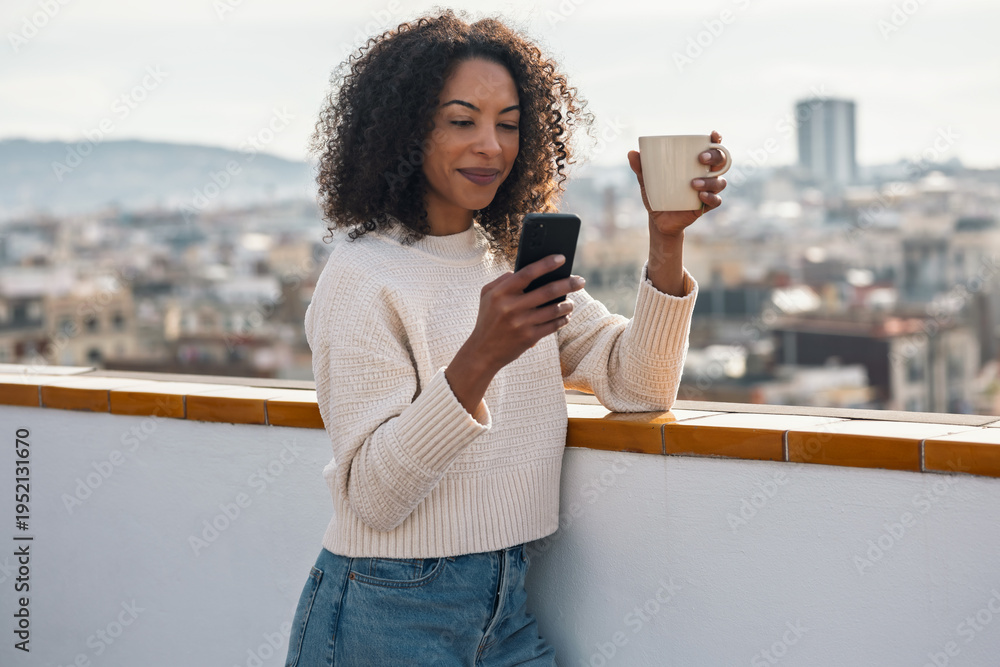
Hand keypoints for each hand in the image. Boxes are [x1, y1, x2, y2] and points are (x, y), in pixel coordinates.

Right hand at [467, 254, 585, 372]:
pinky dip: (563, 319)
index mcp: (501, 293)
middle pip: (547, 291)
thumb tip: (526, 270)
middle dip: (568, 284)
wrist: (483, 352)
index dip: (546, 264)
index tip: (562, 258)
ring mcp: (521, 323)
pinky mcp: (530, 338)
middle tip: (581, 281)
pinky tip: (566, 316)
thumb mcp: (487, 296)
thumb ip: (503, 280)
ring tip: (571, 302)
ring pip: (554, 310)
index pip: (527, 273)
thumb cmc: (488, 319)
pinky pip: (553, 326)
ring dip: (568, 304)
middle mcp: (511, 307)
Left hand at [627, 129, 727, 237]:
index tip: (713, 135)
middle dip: (715, 156)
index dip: (716, 140)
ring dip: (710, 181)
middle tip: (700, 159)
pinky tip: (700, 196)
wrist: (657, 220)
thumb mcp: (647, 181)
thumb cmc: (656, 194)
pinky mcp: (705, 206)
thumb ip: (641, 167)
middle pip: (721, 161)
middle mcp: (705, 175)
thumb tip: (632, 152)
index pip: (711, 148)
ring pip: (720, 181)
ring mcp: (707, 190)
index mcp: (695, 164)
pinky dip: (711, 197)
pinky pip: (716, 201)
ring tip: (693, 183)